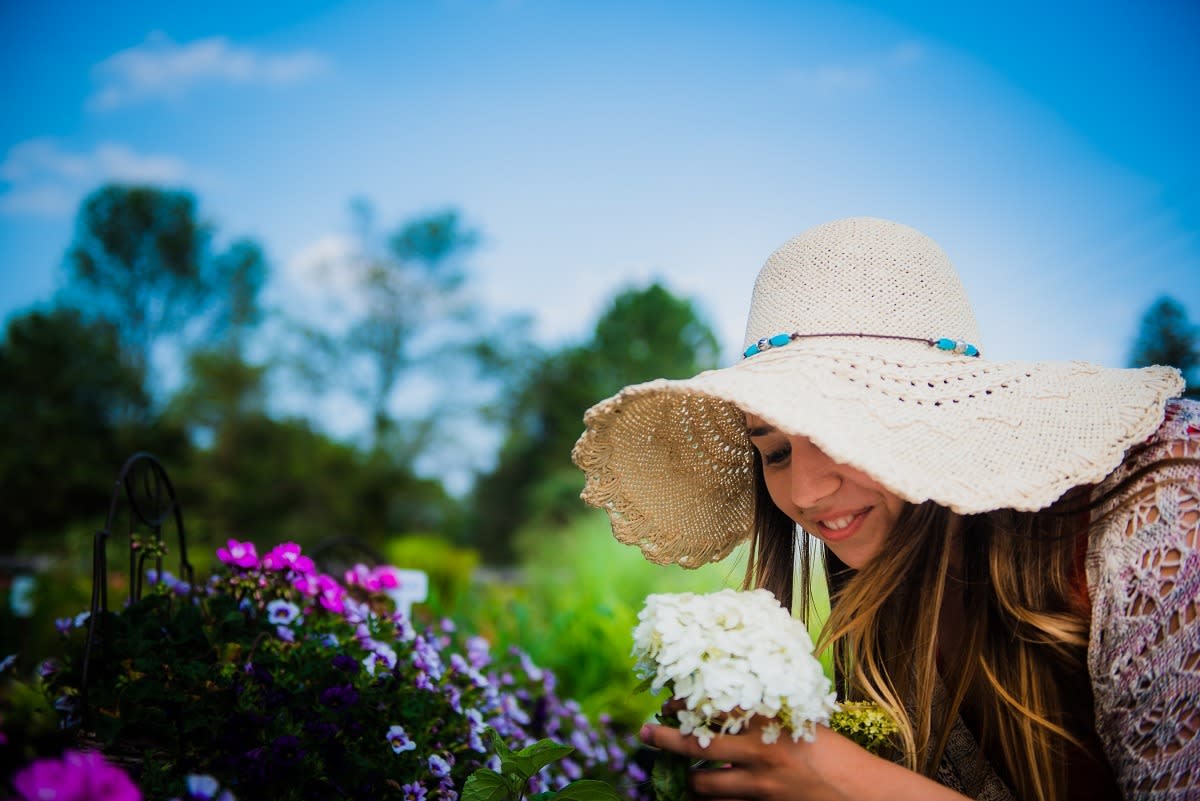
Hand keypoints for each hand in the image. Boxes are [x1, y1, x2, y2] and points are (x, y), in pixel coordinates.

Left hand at [639, 720, 966, 800]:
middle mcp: (758, 751)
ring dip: (689, 779)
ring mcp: (759, 785)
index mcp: (768, 720)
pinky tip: (707, 798)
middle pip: (695, 745)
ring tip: (684, 773)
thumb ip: (769, 710)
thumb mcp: (802, 720)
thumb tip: (737, 693)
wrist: (861, 793)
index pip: (714, 706)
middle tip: (645, 732)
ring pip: (703, 784)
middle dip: (663, 739)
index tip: (668, 700)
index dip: (684, 703)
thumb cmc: (833, 751)